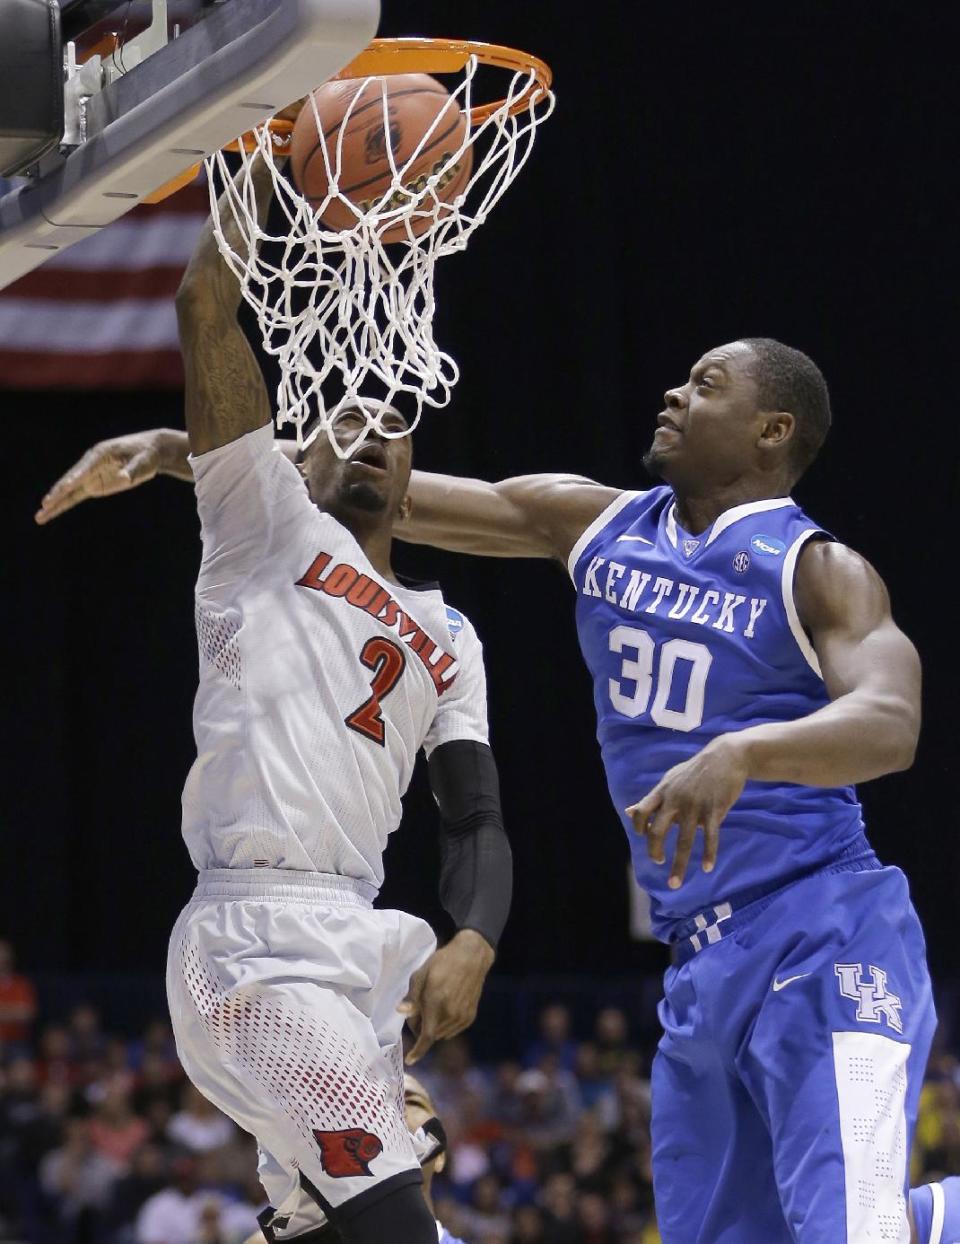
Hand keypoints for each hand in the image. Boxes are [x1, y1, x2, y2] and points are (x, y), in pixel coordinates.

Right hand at [35, 430, 173, 523]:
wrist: (148, 452)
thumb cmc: (146, 455)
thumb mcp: (143, 462)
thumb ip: (132, 470)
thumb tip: (124, 478)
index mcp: (101, 453)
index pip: (86, 467)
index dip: (77, 476)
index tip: (67, 486)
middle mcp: (90, 464)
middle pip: (71, 480)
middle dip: (59, 493)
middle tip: (46, 504)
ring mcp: (89, 475)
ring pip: (69, 491)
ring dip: (55, 503)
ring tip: (39, 517)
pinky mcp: (92, 485)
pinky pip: (75, 497)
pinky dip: (63, 505)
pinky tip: (50, 513)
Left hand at [398, 929, 494, 1064]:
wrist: (472, 956)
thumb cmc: (443, 962)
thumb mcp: (422, 973)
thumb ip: (412, 996)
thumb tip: (401, 1012)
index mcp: (436, 1002)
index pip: (426, 1036)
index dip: (418, 1051)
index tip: (409, 1061)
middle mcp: (450, 1013)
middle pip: (431, 1034)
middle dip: (421, 1027)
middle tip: (417, 1010)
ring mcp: (462, 1016)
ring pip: (442, 1034)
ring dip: (433, 1027)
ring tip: (433, 1006)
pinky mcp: (470, 1016)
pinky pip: (452, 1030)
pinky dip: (445, 1025)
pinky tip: (445, 1007)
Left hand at [625, 735, 749, 889]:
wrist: (726, 757)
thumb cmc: (695, 771)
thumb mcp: (670, 780)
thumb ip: (651, 799)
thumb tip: (628, 812)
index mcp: (663, 791)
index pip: (641, 812)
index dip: (639, 827)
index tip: (644, 837)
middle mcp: (675, 800)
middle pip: (658, 830)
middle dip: (654, 850)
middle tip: (657, 862)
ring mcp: (695, 806)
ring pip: (684, 840)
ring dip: (679, 864)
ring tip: (674, 883)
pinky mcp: (714, 810)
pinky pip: (710, 837)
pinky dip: (709, 854)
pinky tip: (708, 868)